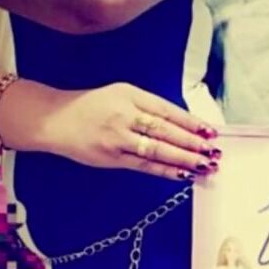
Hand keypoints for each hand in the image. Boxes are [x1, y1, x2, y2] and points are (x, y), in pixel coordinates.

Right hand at [1, 81, 220, 180]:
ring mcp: (118, 139)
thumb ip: (148, 106)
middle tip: (214, 152)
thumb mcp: (120, 94)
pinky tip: (183, 175)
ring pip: (157, 150)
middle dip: (193, 143)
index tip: (210, 131)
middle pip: (165, 131)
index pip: (167, 110)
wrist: (54, 119)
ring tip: (205, 165)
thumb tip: (182, 124)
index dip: (190, 122)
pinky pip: (144, 166)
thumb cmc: (91, 105)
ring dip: (184, 159)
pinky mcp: (112, 158)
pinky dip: (166, 171)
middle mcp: (124, 115)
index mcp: (129, 95)